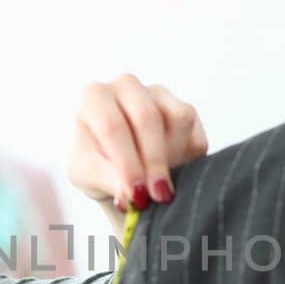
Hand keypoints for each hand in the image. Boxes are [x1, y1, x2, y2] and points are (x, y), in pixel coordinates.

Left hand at [69, 74, 208, 215]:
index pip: (112, 125)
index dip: (127, 163)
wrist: (115, 165)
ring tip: (158, 184)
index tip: (137, 195)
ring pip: (178, 120)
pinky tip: (171, 172)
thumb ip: (107, 180)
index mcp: (95, 97)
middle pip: (147, 117)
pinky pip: (195, 135)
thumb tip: (134, 192)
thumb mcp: (89, 176)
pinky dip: (187, 160)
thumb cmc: (96, 164)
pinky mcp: (186, 109)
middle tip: (156, 196)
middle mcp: (126, 87)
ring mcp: (159, 94)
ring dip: (172, 159)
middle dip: (153, 162)